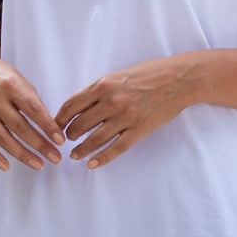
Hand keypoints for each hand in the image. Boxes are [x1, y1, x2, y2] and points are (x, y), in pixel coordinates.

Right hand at [0, 46, 63, 170]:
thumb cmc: (0, 74)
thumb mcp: (19, 78)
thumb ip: (31, 99)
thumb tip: (48, 124)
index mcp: (10, 84)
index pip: (33, 109)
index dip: (48, 126)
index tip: (60, 139)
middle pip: (20, 127)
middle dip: (40, 145)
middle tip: (55, 157)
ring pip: (3, 138)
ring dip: (22, 154)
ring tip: (38, 163)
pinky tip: (7, 166)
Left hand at [54, 56, 193, 168]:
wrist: (179, 79)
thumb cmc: (151, 72)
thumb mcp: (120, 74)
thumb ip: (101, 89)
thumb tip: (82, 104)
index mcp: (104, 85)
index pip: (72, 105)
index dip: (60, 117)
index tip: (56, 124)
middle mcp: (111, 102)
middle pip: (80, 123)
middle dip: (70, 134)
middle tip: (67, 139)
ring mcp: (125, 117)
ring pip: (95, 139)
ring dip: (81, 149)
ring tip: (74, 155)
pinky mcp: (139, 130)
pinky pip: (116, 148)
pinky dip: (102, 158)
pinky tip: (92, 164)